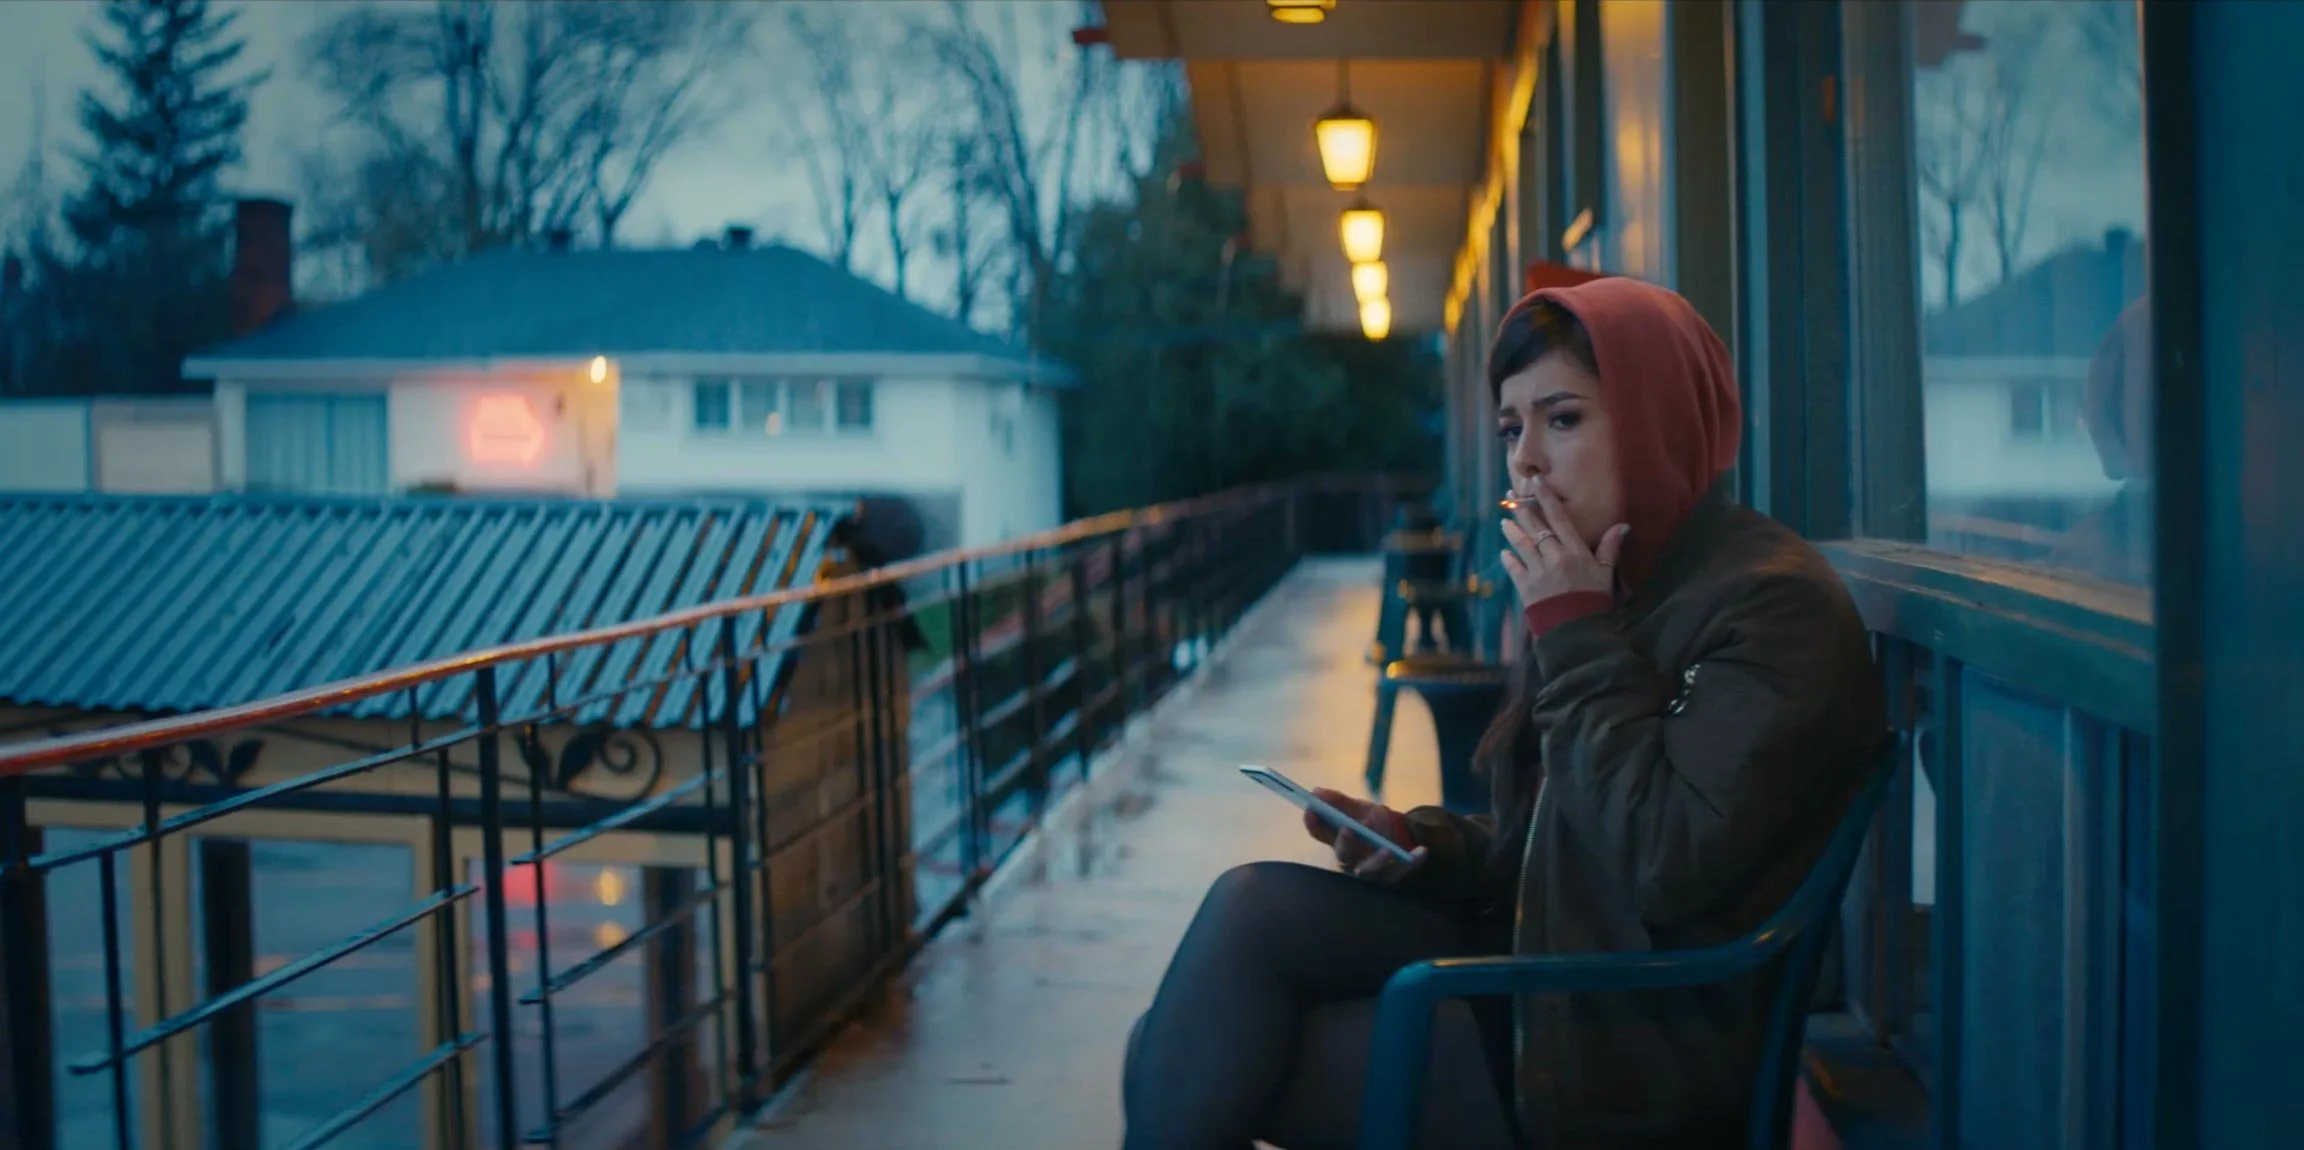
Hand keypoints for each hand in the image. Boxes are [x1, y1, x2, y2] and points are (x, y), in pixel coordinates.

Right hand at [1303, 787, 1426, 883]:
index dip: (1313, 822)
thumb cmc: (1374, 823)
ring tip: (1386, 848)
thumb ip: (1339, 802)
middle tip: (1347, 828)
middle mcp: (1352, 859)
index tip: (1310, 809)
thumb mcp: (1358, 808)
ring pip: (1370, 870)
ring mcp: (1373, 870)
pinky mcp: (1394, 875)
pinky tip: (1422, 851)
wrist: (1401, 836)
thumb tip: (1316, 791)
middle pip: (1344, 856)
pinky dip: (1412, 861)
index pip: (1321, 833)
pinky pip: (1403, 870)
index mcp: (1339, 840)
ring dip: (1377, 860)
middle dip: (1345, 843)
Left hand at [1500, 478, 1627, 606]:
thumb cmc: (1595, 600)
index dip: (1546, 498)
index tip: (1536, 482)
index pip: (1558, 518)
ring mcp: (1538, 572)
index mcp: (1575, 551)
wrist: (1578, 630)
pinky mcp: (1526, 588)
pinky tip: (1504, 553)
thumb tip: (1623, 525)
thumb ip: (1611, 547)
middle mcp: (1554, 557)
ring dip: (1512, 532)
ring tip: (1504, 521)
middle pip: (1536, 527)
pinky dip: (1508, 560)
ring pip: (1521, 545)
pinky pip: (1514, 568)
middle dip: (1522, 510)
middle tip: (1511, 496)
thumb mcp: (1606, 573)